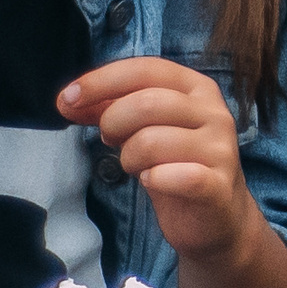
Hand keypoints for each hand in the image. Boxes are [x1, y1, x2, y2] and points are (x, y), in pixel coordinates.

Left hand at [61, 57, 264, 264]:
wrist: (217, 218)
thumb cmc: (175, 165)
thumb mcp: (142, 129)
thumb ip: (109, 109)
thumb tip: (66, 100)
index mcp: (197, 88)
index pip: (145, 69)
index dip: (102, 80)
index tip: (68, 98)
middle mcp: (214, 112)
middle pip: (146, 103)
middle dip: (112, 123)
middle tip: (110, 139)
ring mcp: (220, 149)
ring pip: (151, 141)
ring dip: (129, 157)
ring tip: (136, 166)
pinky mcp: (218, 185)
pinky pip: (172, 176)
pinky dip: (152, 179)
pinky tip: (153, 181)